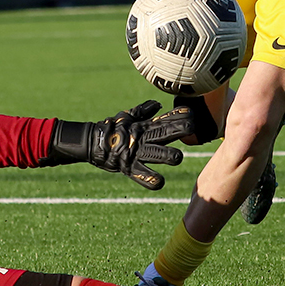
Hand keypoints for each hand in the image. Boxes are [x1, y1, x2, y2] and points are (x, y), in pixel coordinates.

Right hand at [43, 101, 195, 188]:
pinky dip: (152, 181)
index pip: (167, 118)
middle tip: (192, 128)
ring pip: (160, 154)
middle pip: (168, 132)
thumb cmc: (113, 129)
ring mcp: (138, 153)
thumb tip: (158, 104)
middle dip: (182, 129)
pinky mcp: (130, 168)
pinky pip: (144, 177)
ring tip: (176, 157)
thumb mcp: (129, 116)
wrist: (92, 142)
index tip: (191, 112)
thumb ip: (144, 110)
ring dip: (171, 156)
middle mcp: (144, 138)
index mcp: (146, 126)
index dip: (182, 115)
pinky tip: (160, 181)